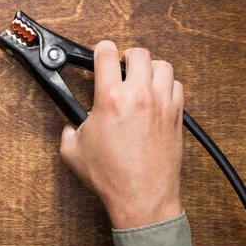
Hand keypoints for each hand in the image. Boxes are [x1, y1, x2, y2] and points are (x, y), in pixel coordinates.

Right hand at [60, 41, 183, 228]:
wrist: (141, 197)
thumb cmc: (110, 176)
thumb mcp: (72, 150)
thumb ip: (69, 128)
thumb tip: (71, 122)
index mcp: (110, 99)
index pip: (106, 54)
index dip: (100, 49)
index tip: (100, 52)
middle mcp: (139, 96)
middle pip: (139, 53)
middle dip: (127, 55)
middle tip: (120, 65)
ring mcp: (161, 104)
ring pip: (163, 66)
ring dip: (149, 68)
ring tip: (140, 78)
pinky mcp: (176, 116)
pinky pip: (177, 86)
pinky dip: (166, 85)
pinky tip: (156, 95)